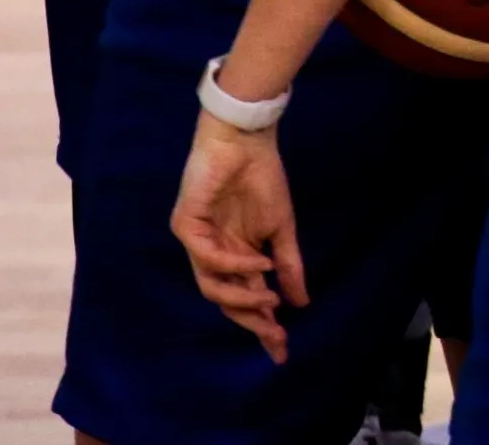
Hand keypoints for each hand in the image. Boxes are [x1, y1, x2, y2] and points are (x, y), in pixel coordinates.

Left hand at [171, 117, 306, 360]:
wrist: (245, 140)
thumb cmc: (262, 178)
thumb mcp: (282, 227)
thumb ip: (289, 264)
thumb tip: (302, 302)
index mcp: (236, 256)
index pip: (246, 299)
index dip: (263, 324)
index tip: (282, 349)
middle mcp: (213, 255)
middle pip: (226, 301)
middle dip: (251, 322)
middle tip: (275, 336)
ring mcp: (197, 242)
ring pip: (212, 287)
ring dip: (242, 297)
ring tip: (270, 298)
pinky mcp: (186, 226)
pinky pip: (207, 258)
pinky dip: (234, 265)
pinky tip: (259, 263)